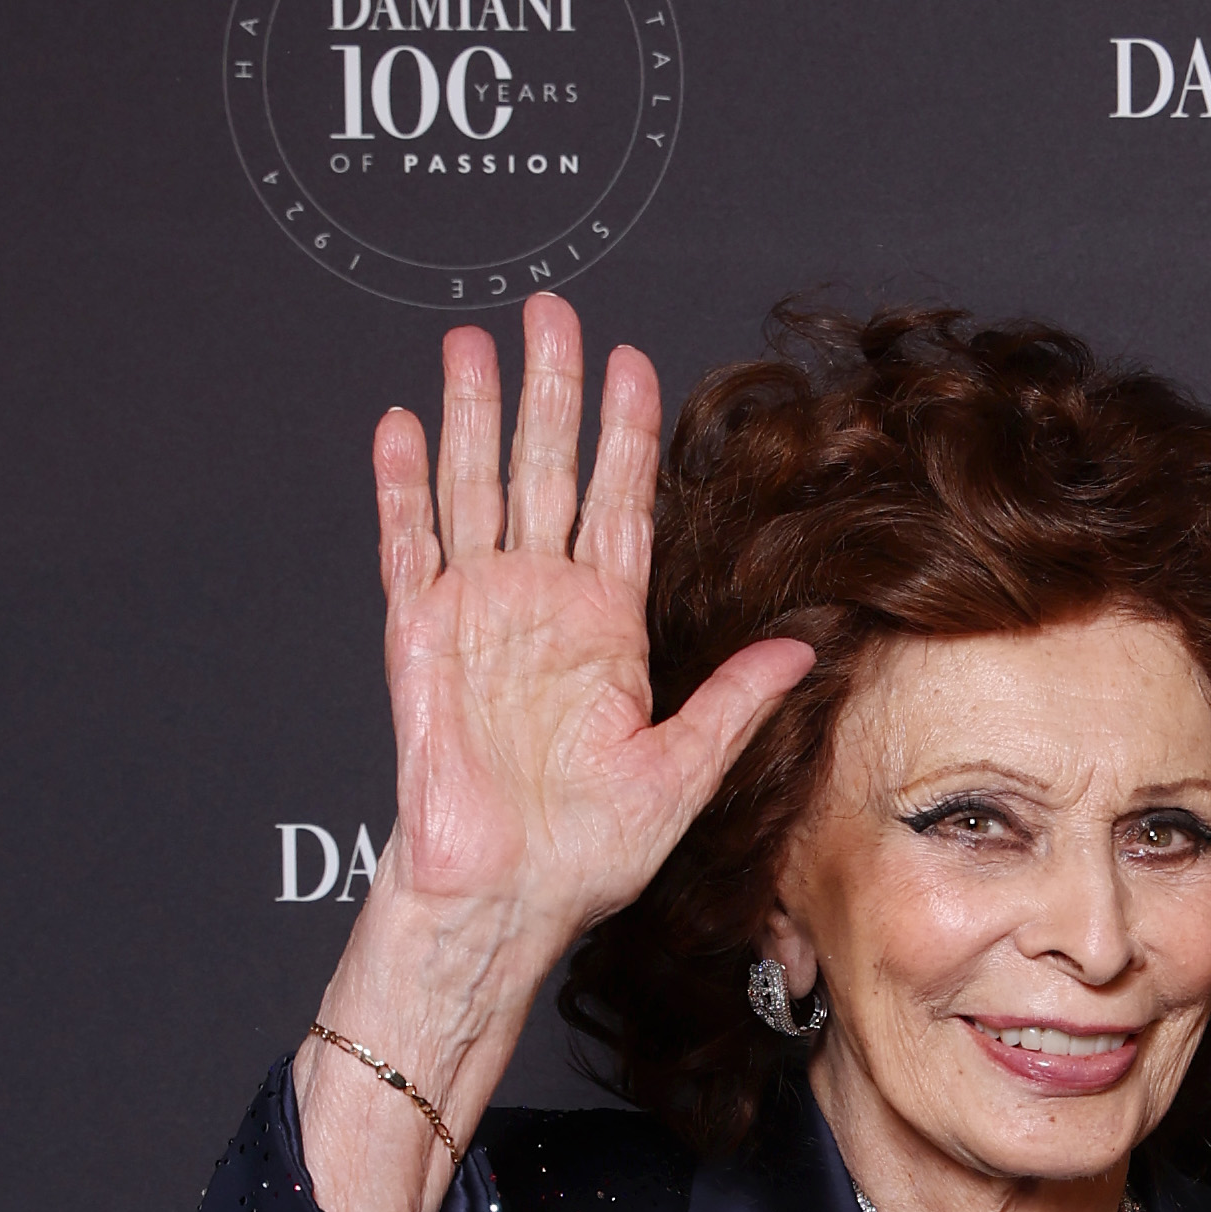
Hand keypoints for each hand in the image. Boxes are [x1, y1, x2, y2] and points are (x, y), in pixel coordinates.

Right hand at [297, 298, 814, 1211]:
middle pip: (542, 471)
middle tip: (551, 311)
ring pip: (474, 487)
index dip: (623, 433)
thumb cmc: (588, 857)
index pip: (617, 505)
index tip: (632, 362)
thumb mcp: (687, 772)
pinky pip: (409, 547)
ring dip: (472, 412)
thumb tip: (807, 651)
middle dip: (547, 390)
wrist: (511, 901)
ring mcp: (476, 615)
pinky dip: (403, 486)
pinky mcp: (420, 639)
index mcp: (604, 632)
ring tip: (474, 339)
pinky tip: (404, 423)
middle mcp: (540, 609)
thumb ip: (736, 700)